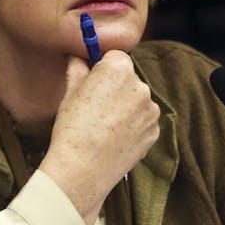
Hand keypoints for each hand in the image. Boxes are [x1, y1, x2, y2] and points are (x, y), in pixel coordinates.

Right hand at [39, 54, 159, 224]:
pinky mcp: (154, 131)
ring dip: (125, 107)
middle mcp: (140, 85)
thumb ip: (78, 68)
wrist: (82, 169)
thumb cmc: (71, 129)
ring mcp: (151, 110)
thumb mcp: (69, 93)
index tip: (92, 81)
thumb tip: (78, 56)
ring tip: (103, 127)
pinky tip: (113, 138)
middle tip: (94, 107)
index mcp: (118, 69)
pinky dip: (132, 126)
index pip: (115, 56)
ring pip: (137, 101)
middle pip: (128, 78)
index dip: (101, 68)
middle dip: (115, 88)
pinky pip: (143, 121)